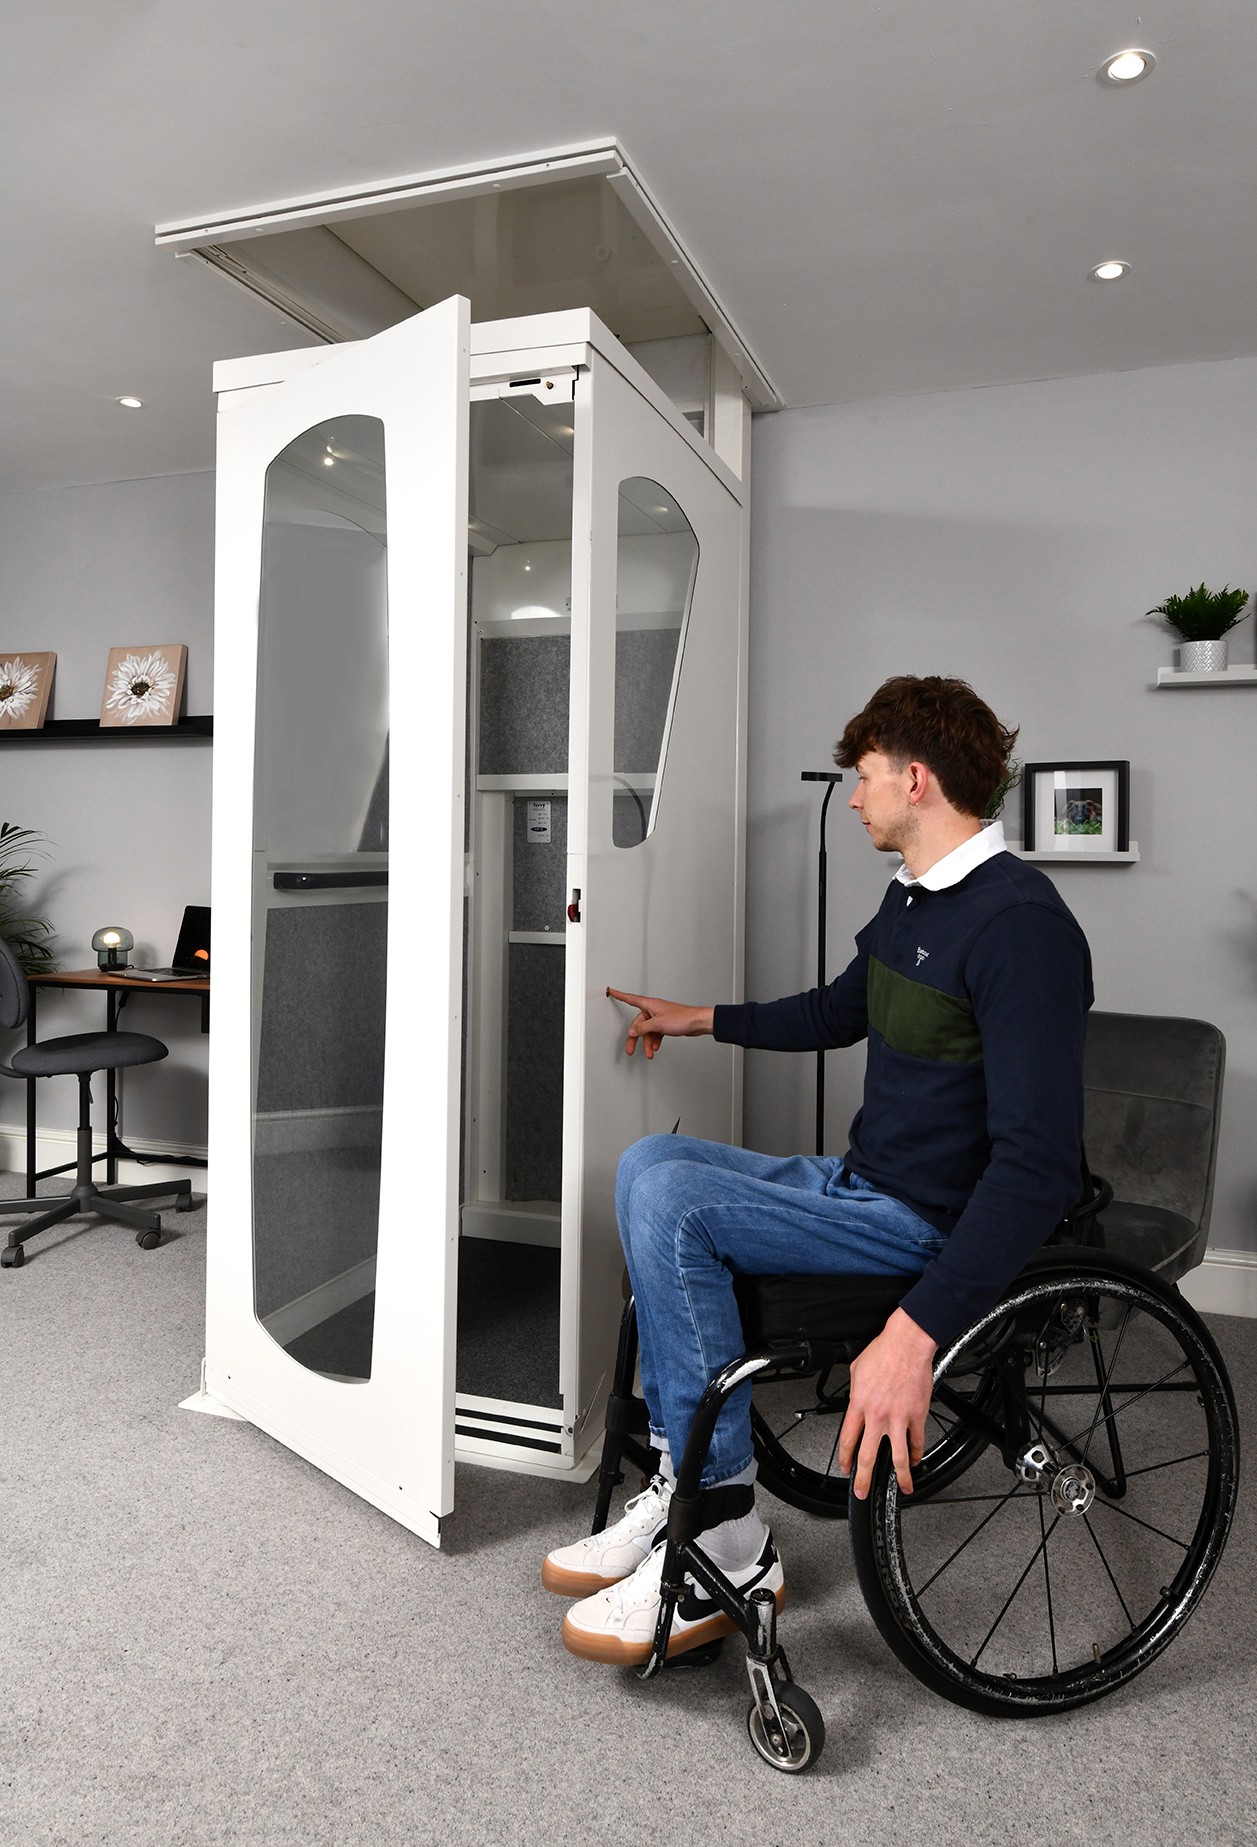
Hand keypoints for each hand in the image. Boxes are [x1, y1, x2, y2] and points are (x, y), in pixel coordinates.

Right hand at [606, 988, 713, 1058]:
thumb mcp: (658, 1024)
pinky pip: (655, 1033)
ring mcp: (660, 1017)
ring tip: (649, 1052)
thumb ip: (642, 1028)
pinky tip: (656, 1047)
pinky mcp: (666, 1023)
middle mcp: (653, 1009)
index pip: (630, 999)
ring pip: (647, 1031)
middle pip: (638, 1024)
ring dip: (647, 1043)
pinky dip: (655, 1040)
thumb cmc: (682, 1018)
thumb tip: (632, 1031)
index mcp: (649, 1004)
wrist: (697, 1022)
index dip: (619, 995)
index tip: (611, 991)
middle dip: (635, 1038)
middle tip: (630, 1049)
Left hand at [837, 1307, 937, 1499]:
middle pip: (868, 1456)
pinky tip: (916, 1460)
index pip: (847, 1440)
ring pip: (898, 1457)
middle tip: (862, 1492)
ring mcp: (898, 1418)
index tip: (845, 1468)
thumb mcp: (857, 1371)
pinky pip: (917, 1441)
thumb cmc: (883, 1352)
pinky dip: (917, 1454)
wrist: (907, 1344)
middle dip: (864, 1479)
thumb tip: (855, 1400)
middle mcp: (877, 1415)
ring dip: (900, 1477)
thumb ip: (855, 1391)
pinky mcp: (917, 1415)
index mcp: (859, 1404)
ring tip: (903, 1488)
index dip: (845, 1458)